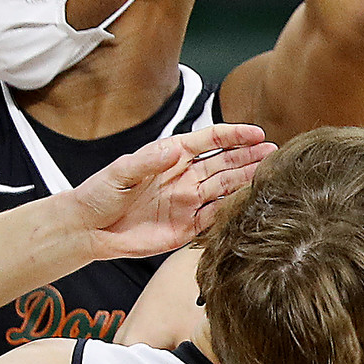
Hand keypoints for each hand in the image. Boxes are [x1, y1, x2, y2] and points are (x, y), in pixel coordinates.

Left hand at [65, 123, 274, 259]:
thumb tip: (175, 150)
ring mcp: (187, 202)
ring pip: (225, 188)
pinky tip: (252, 204)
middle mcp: (184, 177)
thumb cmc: (99, 194)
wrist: (88, 229)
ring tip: (271, 174)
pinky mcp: (186, 227)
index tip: (257, 134)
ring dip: (247, 181)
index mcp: (170, 157)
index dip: (233, 136)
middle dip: (249, 157)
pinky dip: (234, 211)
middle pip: (224, 163)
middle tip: (274, 153)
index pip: (209, 141)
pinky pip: (216, 218)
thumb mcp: (121, 172)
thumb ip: (148, 161)